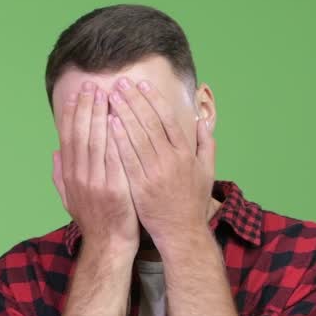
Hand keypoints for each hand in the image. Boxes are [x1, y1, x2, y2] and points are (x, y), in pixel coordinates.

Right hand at [53, 81, 138, 250]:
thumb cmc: (95, 220)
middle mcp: (79, 177)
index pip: (68, 138)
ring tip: (105, 93)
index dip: (70, 115)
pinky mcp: (114, 189)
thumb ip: (60, 176)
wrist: (109, 245)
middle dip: (85, 108)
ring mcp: (96, 183)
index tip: (75, 94)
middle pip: (81, 135)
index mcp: (69, 176)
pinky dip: (114, 138)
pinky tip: (118, 119)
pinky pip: (114, 158)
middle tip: (91, 85)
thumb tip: (54, 153)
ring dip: (99, 115)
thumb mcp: (70, 199)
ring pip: (96, 142)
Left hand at [108, 77, 215, 245]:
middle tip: (119, 83)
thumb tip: (201, 120)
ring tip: (110, 96)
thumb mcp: (206, 170)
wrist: (182, 232)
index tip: (141, 84)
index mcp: (186, 152)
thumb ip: (205, 143)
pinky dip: (119, 140)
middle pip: (150, 122)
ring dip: (123, 114)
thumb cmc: (192, 201)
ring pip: (137, 137)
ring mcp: (156, 172)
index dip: (153, 99)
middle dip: (134, 100)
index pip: (167, 118)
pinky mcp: (141, 186)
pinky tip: (108, 124)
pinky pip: (128, 159)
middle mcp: (171, 159)